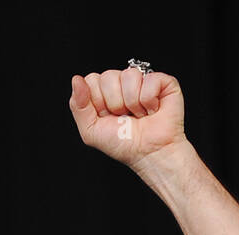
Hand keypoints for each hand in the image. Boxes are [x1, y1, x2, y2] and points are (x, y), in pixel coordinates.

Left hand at [69, 67, 185, 168]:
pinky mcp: (162, 81)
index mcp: (104, 93)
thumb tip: (76, 80)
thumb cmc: (125, 145)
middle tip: (125, 117)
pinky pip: (148, 80)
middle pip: (108, 77)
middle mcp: (122, 83)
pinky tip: (152, 110)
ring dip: (133, 103)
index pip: (92, 80)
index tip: (108, 117)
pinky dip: (149, 101)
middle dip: (115, 103)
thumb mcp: (91, 131)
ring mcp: (142, 80)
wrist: (149, 154)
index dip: (99, 102)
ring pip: (128, 75)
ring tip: (139, 114)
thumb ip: (78, 106)